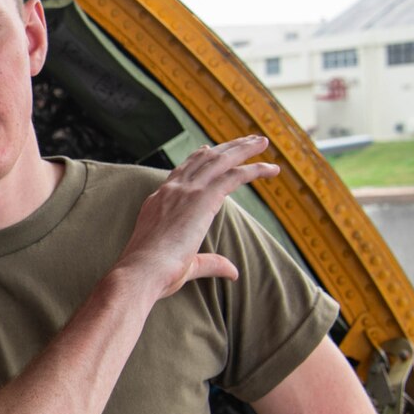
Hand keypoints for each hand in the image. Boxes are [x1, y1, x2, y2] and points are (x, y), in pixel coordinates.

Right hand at [114, 136, 278, 299]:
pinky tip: (271, 169)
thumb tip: (233, 271)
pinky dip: (254, 169)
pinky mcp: (202, 198)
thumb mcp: (186, 265)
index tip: (208, 150)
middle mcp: (171, 191)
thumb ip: (211, 262)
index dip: (196, 159)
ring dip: (242, 149)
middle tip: (247, 140)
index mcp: (158, 202)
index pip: (180, 173)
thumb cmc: (155, 273)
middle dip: (226, 148)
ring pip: (220, 161)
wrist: (142, 271)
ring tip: (261, 142)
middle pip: (203, 160)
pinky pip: (233, 176)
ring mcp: (186, 192)